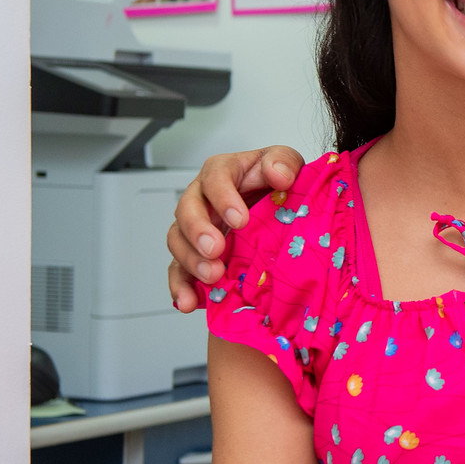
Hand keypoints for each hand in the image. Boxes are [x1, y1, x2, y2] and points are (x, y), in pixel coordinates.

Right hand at [166, 146, 306, 310]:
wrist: (279, 208)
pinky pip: (179, 271)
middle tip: (215, 250)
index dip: (223, 198)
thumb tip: (279, 174)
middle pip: (187, 210)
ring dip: (191, 261)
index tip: (240, 220)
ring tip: (211, 276)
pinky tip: (190, 301)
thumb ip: (283, 162)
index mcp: (223, 172)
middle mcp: (203, 199)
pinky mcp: (196, 255)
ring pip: (178, 241)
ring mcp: (196, 228)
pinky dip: (182, 287)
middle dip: (198, 231)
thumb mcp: (286, 164)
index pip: (214, 178)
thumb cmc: (277, 183)